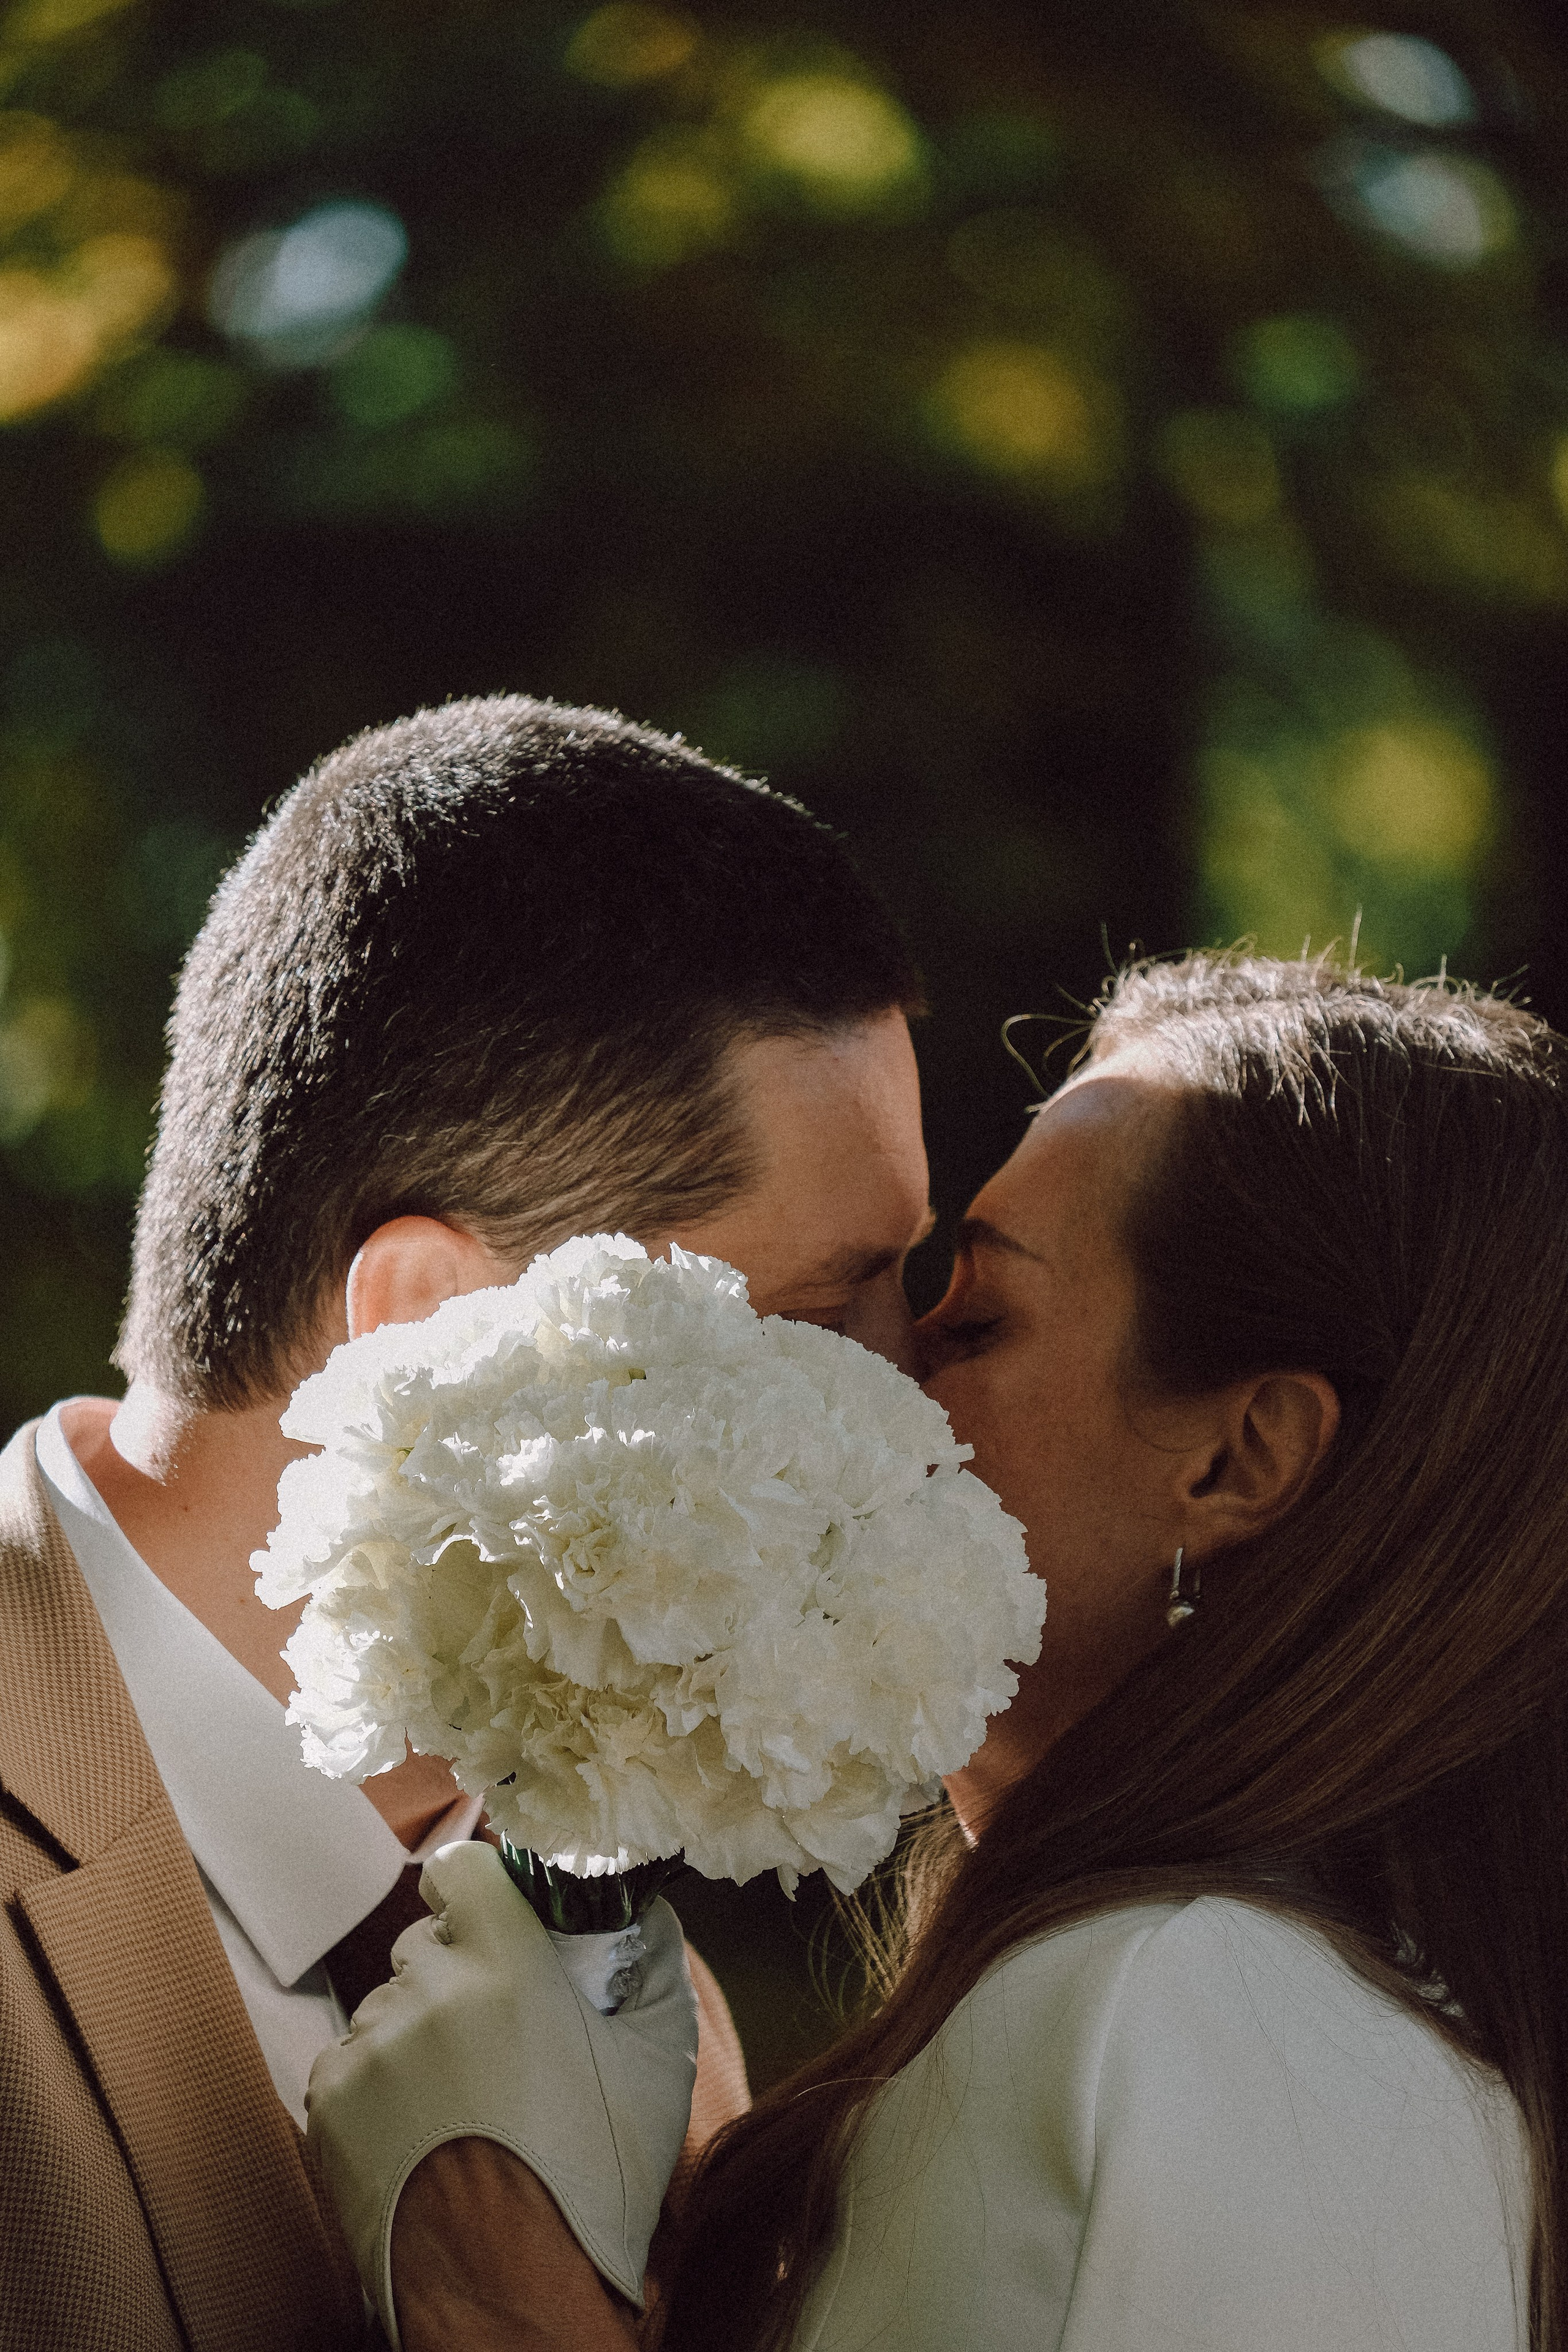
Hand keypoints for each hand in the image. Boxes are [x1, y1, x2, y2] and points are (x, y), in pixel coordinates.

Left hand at [305, 1842, 697, 2349]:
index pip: (460, 1868)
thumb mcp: (659, 2062)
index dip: (479, 1888)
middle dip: (461, 1973)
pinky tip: (426, 2131)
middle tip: (503, 2034)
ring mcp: (369, 2052)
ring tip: (467, 2100)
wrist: (514, 2298)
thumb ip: (656, 1961)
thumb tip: (642, 1908)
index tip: (496, 1917)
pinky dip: (383, 2085)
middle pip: (428, 1944)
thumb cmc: (596, 2183)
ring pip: (390, 2006)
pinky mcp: (328, 2108)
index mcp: (506, 1967)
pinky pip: (352, 2062)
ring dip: (421, 2032)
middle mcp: (426, 1994)